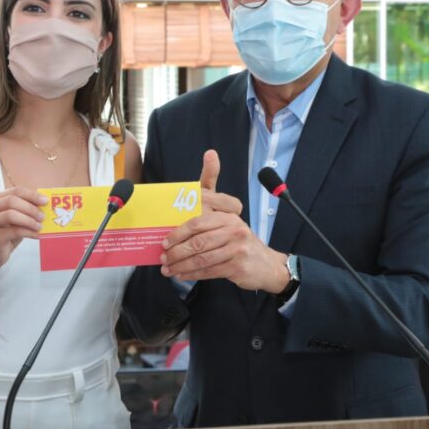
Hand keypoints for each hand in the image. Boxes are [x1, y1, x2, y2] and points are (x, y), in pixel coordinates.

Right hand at [0, 187, 47, 269]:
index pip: (16, 191)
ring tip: (40, 226)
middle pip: (12, 201)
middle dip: (30, 208)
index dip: (32, 195)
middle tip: (43, 216)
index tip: (45, 201)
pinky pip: (14, 231)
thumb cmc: (8, 232)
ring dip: (29, 220)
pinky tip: (37, 235)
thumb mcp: (17, 216)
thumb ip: (27, 207)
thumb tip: (45, 201)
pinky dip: (29, 232)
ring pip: (11, 215)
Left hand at [160, 150, 287, 292]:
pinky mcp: (238, 266)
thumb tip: (210, 153)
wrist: (265, 264)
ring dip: (181, 265)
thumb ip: (214, 186)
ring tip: (168, 268)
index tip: (165, 241)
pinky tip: (181, 275)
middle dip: (177, 251)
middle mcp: (235, 229)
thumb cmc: (238, 238)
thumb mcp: (228, 213)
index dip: (178, 232)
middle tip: (163, 257)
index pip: (199, 221)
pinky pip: (209, 271)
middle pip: (198, 241)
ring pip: (202, 258)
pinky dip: (192, 274)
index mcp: (229, 214)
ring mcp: (238, 248)